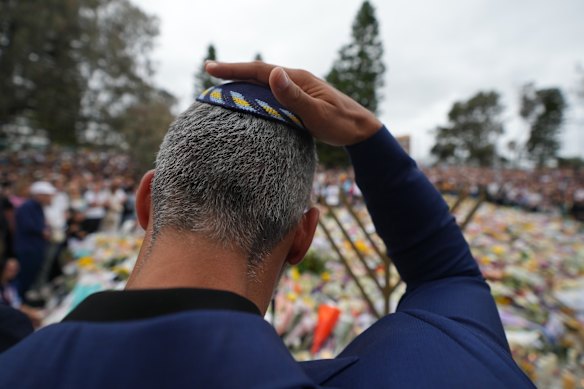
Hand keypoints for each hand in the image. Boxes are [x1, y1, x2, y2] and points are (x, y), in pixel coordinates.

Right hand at [205, 61, 381, 145]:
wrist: (361, 130)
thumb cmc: (341, 124)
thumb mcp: (317, 113)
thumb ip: (295, 96)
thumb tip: (274, 73)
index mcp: (298, 79)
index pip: (260, 70)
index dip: (234, 69)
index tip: (210, 68)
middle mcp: (296, 80)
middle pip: (259, 73)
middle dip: (234, 72)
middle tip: (210, 73)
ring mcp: (299, 90)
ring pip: (265, 83)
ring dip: (244, 82)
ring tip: (223, 87)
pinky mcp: (300, 101)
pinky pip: (272, 94)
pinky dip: (256, 94)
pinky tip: (250, 102)